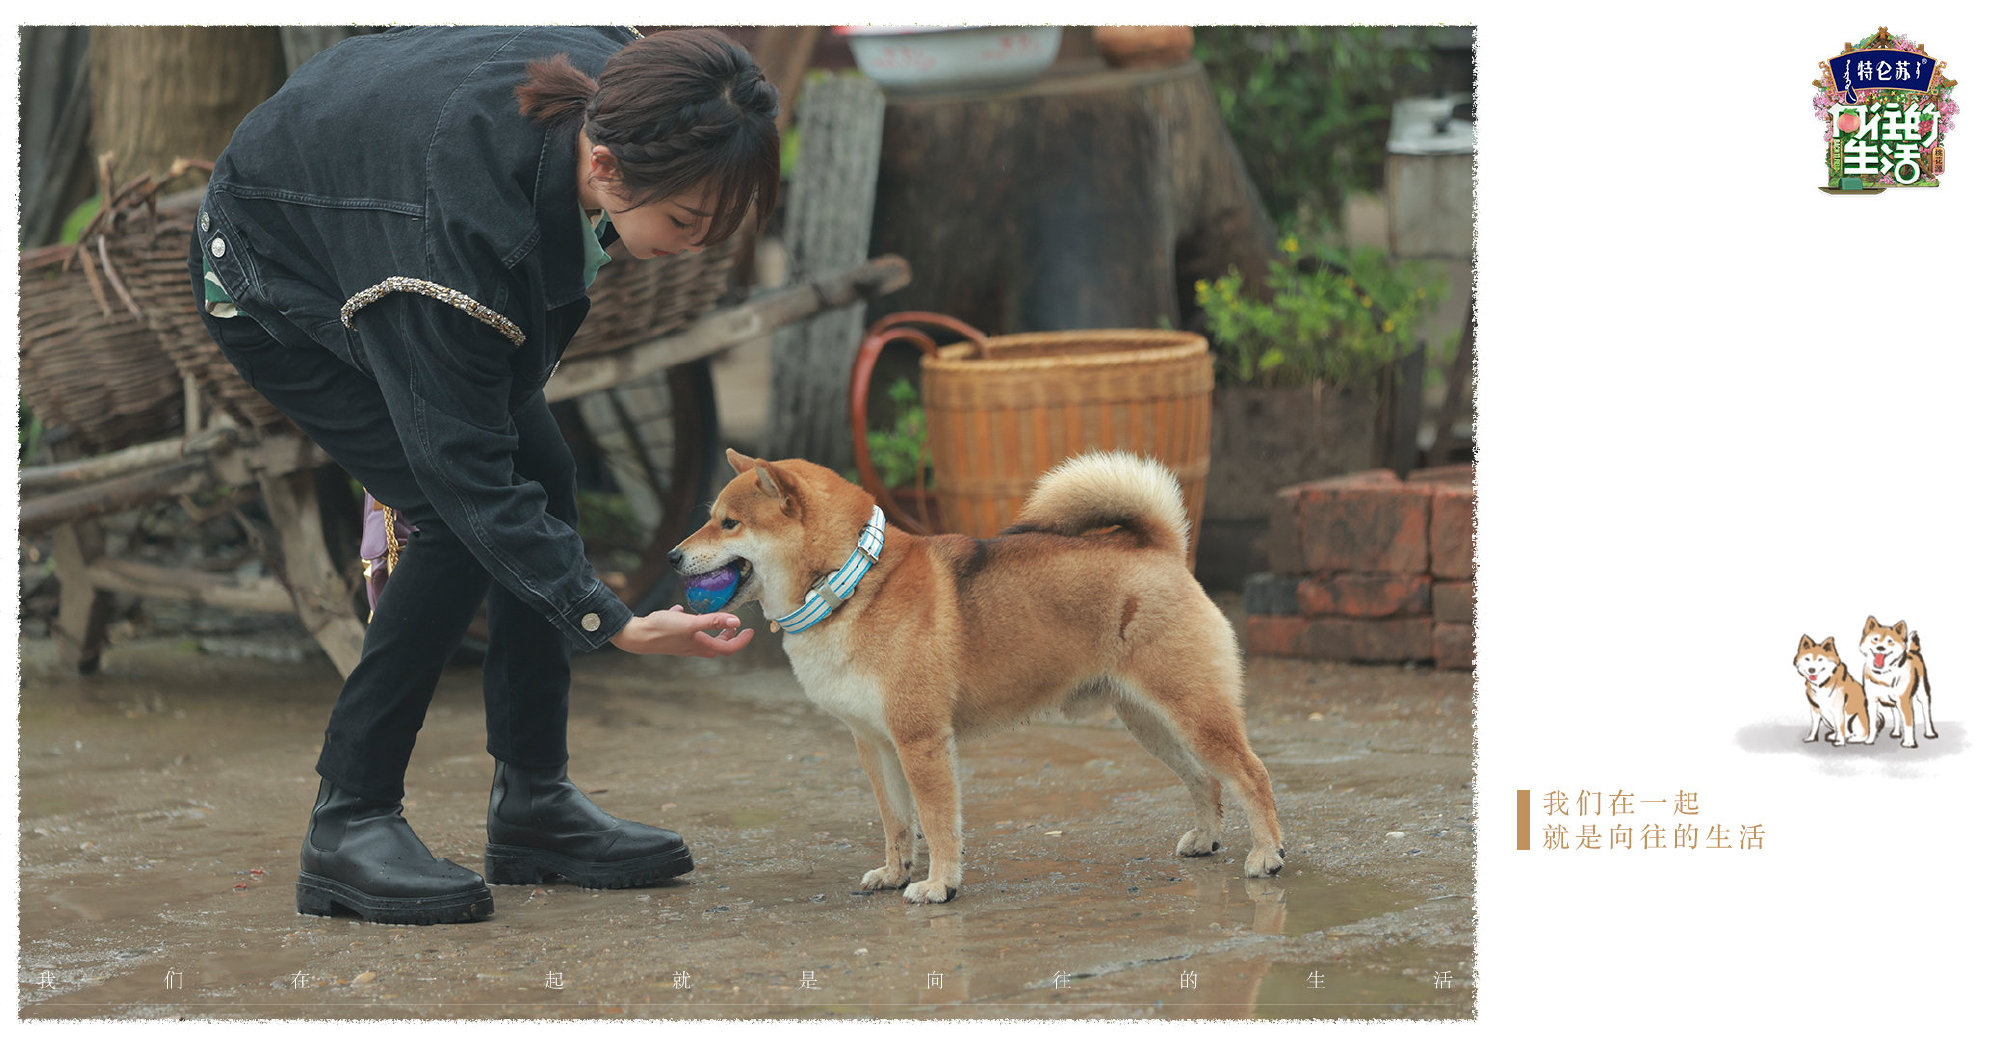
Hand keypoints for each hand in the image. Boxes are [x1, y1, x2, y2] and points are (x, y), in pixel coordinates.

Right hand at [610, 605, 752, 656]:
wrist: (636, 636)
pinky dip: (686, 622)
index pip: (728, 648)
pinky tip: (679, 610)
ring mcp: (681, 644)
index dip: (741, 641)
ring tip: (712, 619)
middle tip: (735, 628)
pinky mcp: (670, 638)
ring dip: (710, 631)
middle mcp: (693, 648)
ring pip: (700, 640)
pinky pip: (682, 631)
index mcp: (700, 645)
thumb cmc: (663, 629)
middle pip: (716, 646)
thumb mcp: (690, 623)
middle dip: (728, 638)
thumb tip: (736, 622)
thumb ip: (712, 621)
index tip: (750, 631)